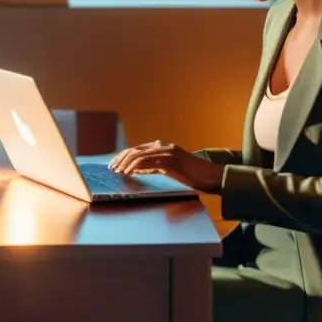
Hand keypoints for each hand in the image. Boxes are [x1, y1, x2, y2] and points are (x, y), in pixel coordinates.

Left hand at [108, 141, 224, 193]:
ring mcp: (167, 152)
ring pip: (139, 154)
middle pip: (135, 149)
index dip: (124, 156)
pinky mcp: (169, 160)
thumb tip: (137, 170)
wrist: (209, 175)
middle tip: (111, 168)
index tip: (114, 164)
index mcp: (163, 146)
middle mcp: (163, 146)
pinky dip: (135, 167)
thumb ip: (155, 166)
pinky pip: (147, 162)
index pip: (138, 149)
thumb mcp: (170, 169)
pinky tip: (128, 173)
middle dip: (120, 158)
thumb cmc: (191, 175)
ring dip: (125, 163)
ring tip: (117, 172)